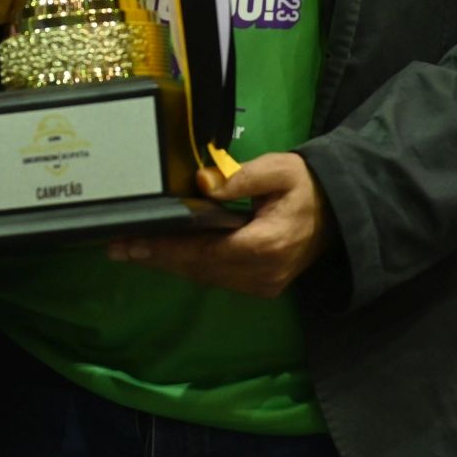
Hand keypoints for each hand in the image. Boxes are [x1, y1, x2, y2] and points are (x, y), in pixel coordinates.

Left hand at [106, 152, 331, 298]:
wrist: (339, 212)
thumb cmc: (307, 186)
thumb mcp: (280, 170)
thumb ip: (241, 178)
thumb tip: (201, 183)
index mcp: (265, 245)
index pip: (204, 251)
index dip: (165, 248)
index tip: (131, 242)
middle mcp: (262, 274)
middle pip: (198, 268)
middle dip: (157, 257)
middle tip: (117, 247)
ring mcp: (262, 285)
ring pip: (204, 276)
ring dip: (169, 263)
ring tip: (132, 249)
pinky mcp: (260, 286)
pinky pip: (216, 277)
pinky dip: (189, 265)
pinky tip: (164, 253)